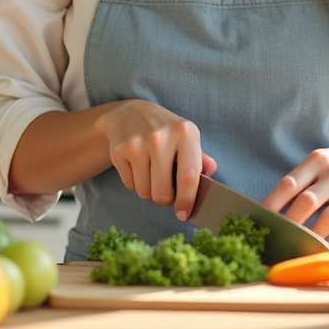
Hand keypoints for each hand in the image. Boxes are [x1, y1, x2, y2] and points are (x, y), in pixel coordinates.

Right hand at [96, 100, 216, 220]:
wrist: (130, 113)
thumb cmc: (166, 131)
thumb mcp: (187, 137)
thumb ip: (201, 159)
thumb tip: (210, 175)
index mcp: (185, 133)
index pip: (188, 177)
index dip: (187, 201)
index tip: (184, 214)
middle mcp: (160, 137)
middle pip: (162, 193)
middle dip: (166, 199)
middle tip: (167, 189)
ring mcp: (137, 144)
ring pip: (145, 192)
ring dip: (149, 191)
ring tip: (152, 173)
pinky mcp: (118, 151)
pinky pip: (130, 185)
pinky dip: (135, 182)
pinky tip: (138, 165)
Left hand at [261, 144, 328, 247]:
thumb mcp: (315, 163)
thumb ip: (295, 182)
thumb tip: (267, 210)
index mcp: (318, 161)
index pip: (290, 184)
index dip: (272, 203)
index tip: (259, 218)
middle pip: (307, 202)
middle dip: (287, 221)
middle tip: (273, 235)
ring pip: (326, 220)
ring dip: (306, 236)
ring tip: (291, 245)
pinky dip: (327, 246)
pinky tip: (314, 250)